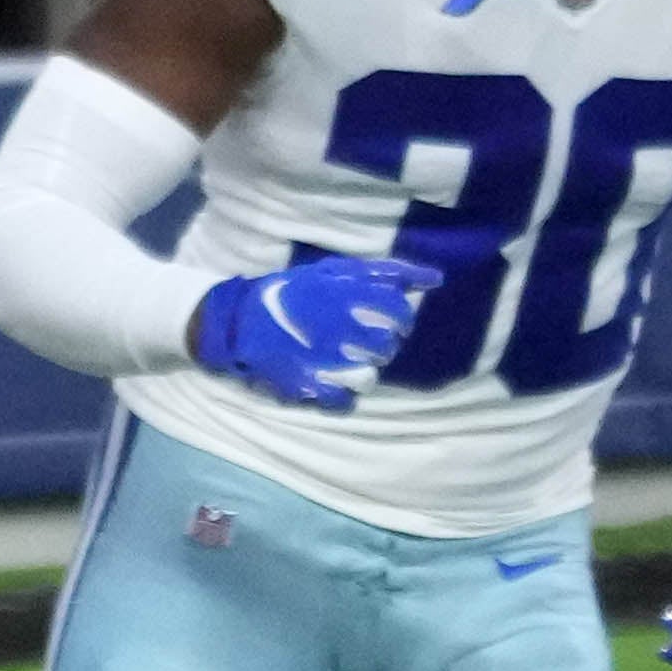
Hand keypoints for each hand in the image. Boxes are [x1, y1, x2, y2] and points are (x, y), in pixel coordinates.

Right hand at [186, 250, 431, 405]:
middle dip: (382, 345)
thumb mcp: (332, 270)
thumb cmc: (290, 291)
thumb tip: (435, 280)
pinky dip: (342, 394)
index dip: (400, 318)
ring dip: (363, 369)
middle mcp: (337, 327)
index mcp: (344, 294)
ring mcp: (323, 360)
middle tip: (363, 341)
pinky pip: (344, 400)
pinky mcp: (308, 386)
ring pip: (368, 375)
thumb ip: (384, 273)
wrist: (236, 321)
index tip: (391, 321)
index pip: (398, 311)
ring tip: (347, 361)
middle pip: (386, 346)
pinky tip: (332, 382)